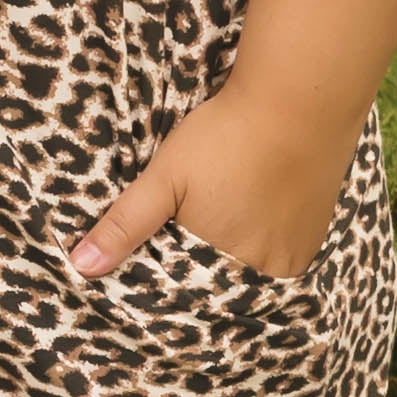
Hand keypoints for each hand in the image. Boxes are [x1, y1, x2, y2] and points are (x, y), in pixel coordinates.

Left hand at [68, 81, 349, 287]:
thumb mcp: (165, 177)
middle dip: (202, 269)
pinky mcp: (314, 236)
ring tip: (225, 220)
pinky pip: (281, 256)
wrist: (298, 101)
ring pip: (253, 272)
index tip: (157, 258)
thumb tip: (82, 266)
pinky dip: (263, 244)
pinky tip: (253, 216)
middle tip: (194, 229)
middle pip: (223, 286)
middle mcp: (263, 271)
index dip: (170, 281)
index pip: (187, 295)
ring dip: (235, 257)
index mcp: (221, 264)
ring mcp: (294, 255)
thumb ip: (125, 224)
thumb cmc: (225, 137)